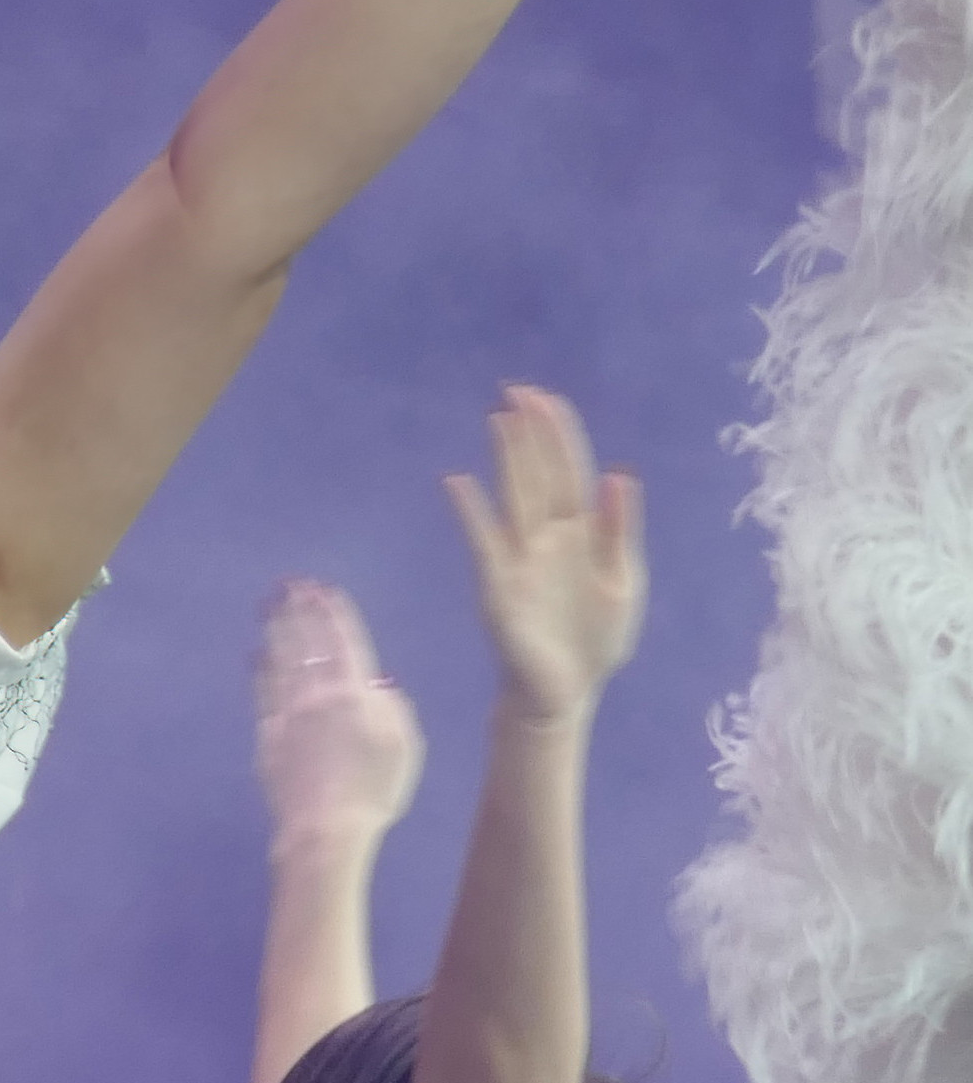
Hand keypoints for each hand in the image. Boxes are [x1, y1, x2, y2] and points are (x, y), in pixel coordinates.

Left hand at [253, 579, 423, 848]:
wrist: (324, 830)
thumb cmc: (374, 793)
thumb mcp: (404, 748)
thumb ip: (394, 709)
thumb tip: (377, 683)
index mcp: (355, 693)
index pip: (343, 640)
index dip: (333, 612)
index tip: (322, 588)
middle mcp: (318, 694)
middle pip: (306, 641)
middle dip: (298, 609)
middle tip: (288, 583)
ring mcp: (288, 714)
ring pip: (281, 660)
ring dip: (276, 629)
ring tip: (269, 605)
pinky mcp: (267, 736)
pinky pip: (262, 693)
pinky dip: (259, 669)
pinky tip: (255, 654)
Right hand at [445, 388, 643, 721]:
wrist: (568, 692)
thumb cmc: (595, 639)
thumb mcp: (623, 581)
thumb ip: (621, 530)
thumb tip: (618, 475)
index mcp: (581, 533)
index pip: (569, 471)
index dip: (558, 433)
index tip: (543, 396)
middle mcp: (547, 537)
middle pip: (538, 474)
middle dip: (529, 433)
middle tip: (515, 390)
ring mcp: (520, 559)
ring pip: (514, 497)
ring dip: (507, 459)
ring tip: (498, 419)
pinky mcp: (498, 587)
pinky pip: (483, 543)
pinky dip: (471, 513)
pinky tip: (459, 483)